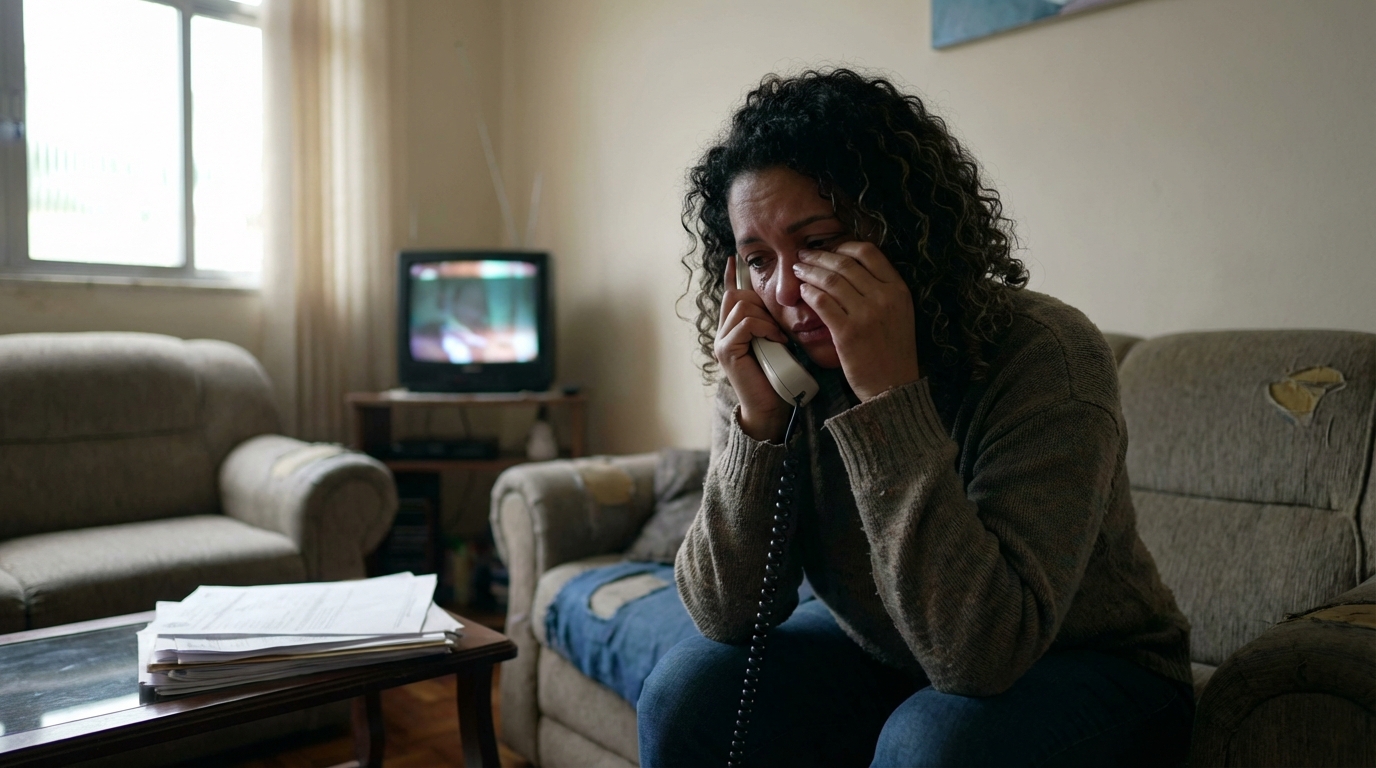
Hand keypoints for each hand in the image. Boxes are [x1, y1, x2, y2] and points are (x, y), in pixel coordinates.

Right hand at [715, 257, 791, 441]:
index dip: (731, 275)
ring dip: (766, 318)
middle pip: (737, 295)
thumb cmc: (778, 377)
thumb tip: (784, 300)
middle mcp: (723, 332)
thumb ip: (772, 323)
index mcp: (733, 329)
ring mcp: (722, 341)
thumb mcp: (777, 342)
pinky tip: (776, 341)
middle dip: (760, 301)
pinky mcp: (726, 350)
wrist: (771, 408)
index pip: (730, 294)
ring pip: (741, 306)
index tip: (734, 258)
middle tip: (777, 324)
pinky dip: (764, 328)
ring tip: (779, 337)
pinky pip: (745, 323)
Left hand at [793, 242, 920, 400]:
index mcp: (898, 289)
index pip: (868, 252)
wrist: (892, 386)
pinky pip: (821, 302)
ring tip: (797, 270)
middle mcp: (884, 297)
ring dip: (809, 271)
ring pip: (830, 280)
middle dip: (819, 255)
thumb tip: (849, 265)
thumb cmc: (892, 350)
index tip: (829, 247)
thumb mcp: (898, 313)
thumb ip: (881, 288)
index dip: (843, 245)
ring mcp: (866, 314)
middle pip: (844, 263)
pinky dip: (808, 293)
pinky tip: (802, 291)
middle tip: (803, 254)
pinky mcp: (847, 332)